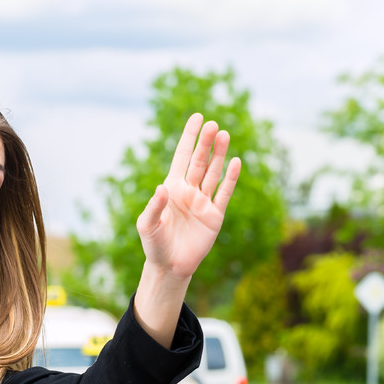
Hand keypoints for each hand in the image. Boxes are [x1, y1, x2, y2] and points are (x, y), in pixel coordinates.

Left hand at [136, 113, 241, 280]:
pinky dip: (230, 178)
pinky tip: (235, 162)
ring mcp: (203, 202)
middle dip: (205, 143)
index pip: (182, 157)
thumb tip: (162, 188)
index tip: (197, 117)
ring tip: (224, 135)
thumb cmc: (155, 245)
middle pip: (200, 161)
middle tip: (213, 125)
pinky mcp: (215, 216)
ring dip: (218, 155)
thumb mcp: (147, 225)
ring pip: (213, 173)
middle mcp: (189, 191)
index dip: (189, 137)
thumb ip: (154, 206)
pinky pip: (224, 193)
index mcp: (172, 188)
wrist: (170, 266)